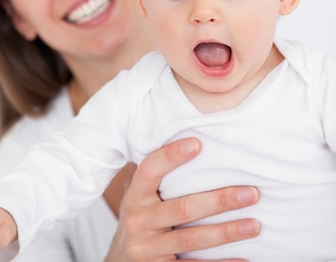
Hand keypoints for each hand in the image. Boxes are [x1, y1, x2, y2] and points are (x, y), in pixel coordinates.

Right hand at [104, 137, 260, 261]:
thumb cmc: (139, 220)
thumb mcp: (138, 196)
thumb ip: (155, 175)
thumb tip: (187, 138)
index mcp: (134, 196)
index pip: (150, 170)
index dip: (171, 156)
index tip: (198, 143)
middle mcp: (138, 221)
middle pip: (182, 208)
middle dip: (219, 200)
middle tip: (251, 193)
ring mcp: (147, 249)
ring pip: (191, 239)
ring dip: (226, 232)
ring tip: (254, 225)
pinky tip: (243, 258)